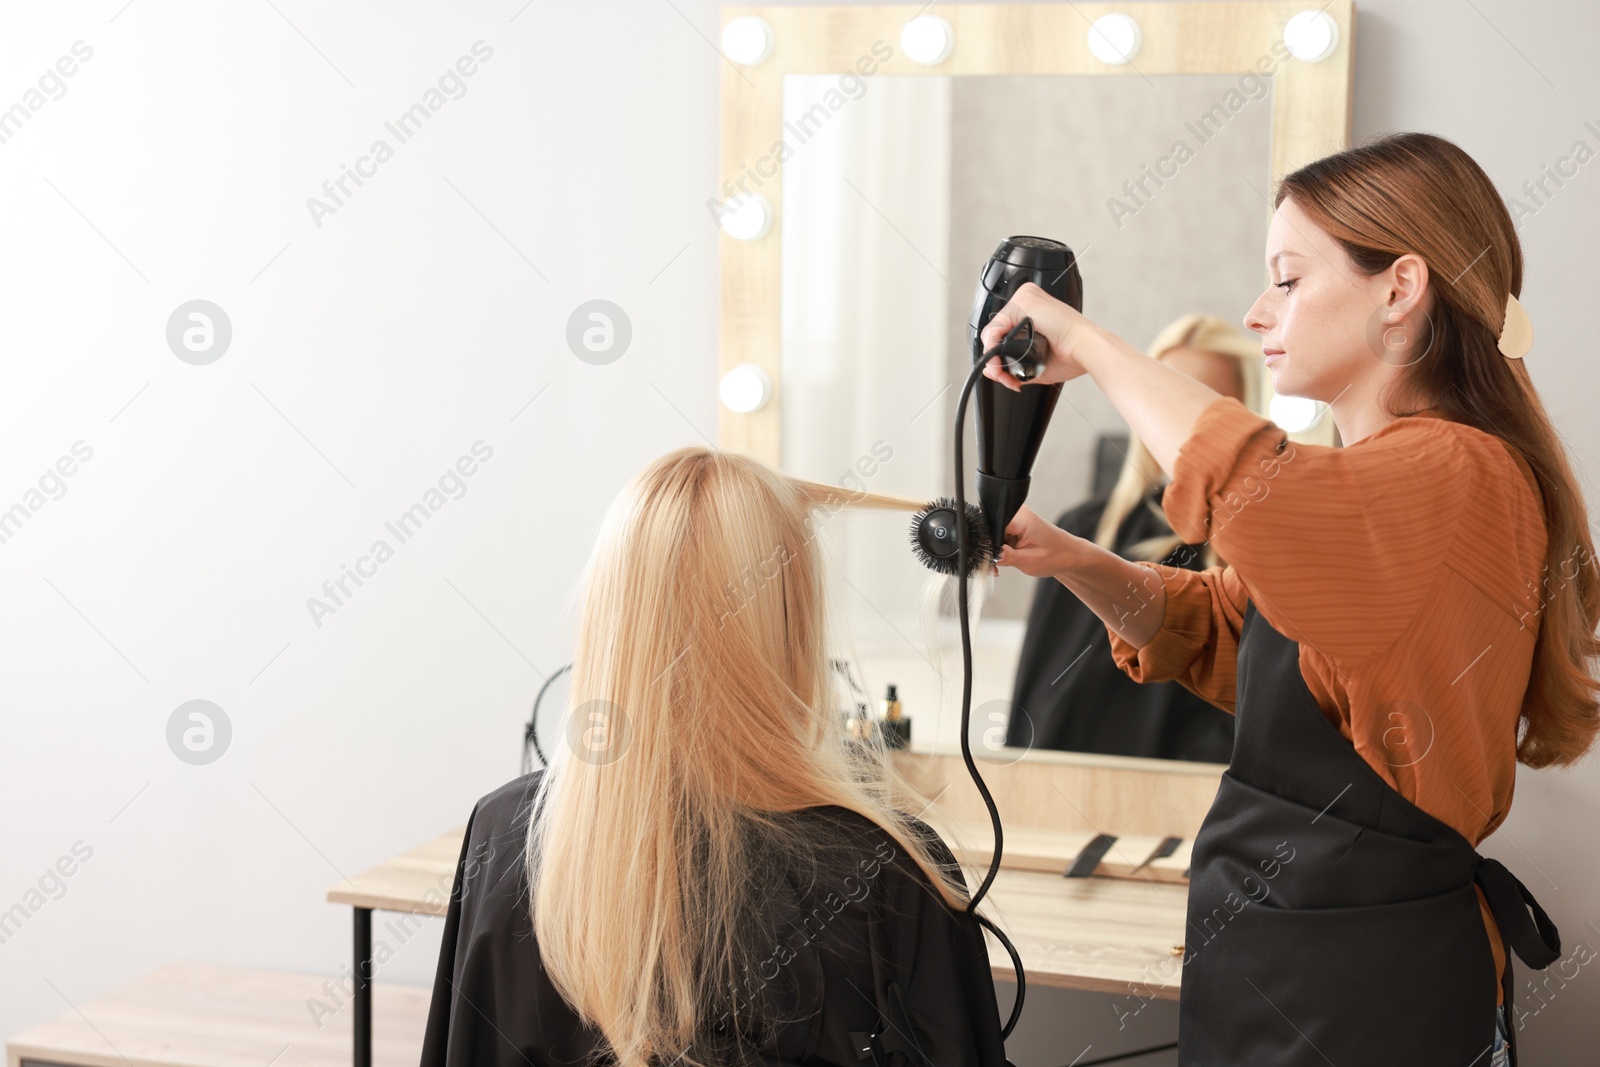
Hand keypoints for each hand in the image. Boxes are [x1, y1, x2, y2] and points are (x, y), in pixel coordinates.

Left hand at [978, 281, 1094, 391]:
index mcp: (1033, 312)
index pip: (1003, 334)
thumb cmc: (1072, 354)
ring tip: (1003, 374)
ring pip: (993, 331)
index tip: (1005, 375)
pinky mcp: (1024, 301)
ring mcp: (1025, 298)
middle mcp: (1028, 301)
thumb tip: (992, 370)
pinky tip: (999, 361)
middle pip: (996, 333)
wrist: (1086, 350)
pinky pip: (996, 328)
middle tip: (1004, 378)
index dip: (999, 357)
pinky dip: (992, 348)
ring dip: (993, 357)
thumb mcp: (1036, 363)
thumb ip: (1013, 366)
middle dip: (995, 360)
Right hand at [993, 504, 1080, 578]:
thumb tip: (986, 554)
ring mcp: (1016, 519)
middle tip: (997, 566)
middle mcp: (1016, 514)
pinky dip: (1002, 549)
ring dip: (997, 550)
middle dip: (991, 549)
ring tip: (1008, 562)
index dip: (986, 544)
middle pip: (990, 530)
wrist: (1070, 556)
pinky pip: (1001, 537)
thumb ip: (1006, 557)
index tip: (990, 559)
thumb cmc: (1056, 556)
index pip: (990, 526)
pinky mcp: (1016, 525)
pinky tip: (1009, 558)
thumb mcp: (1029, 561)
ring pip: (993, 535)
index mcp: (1019, 517)